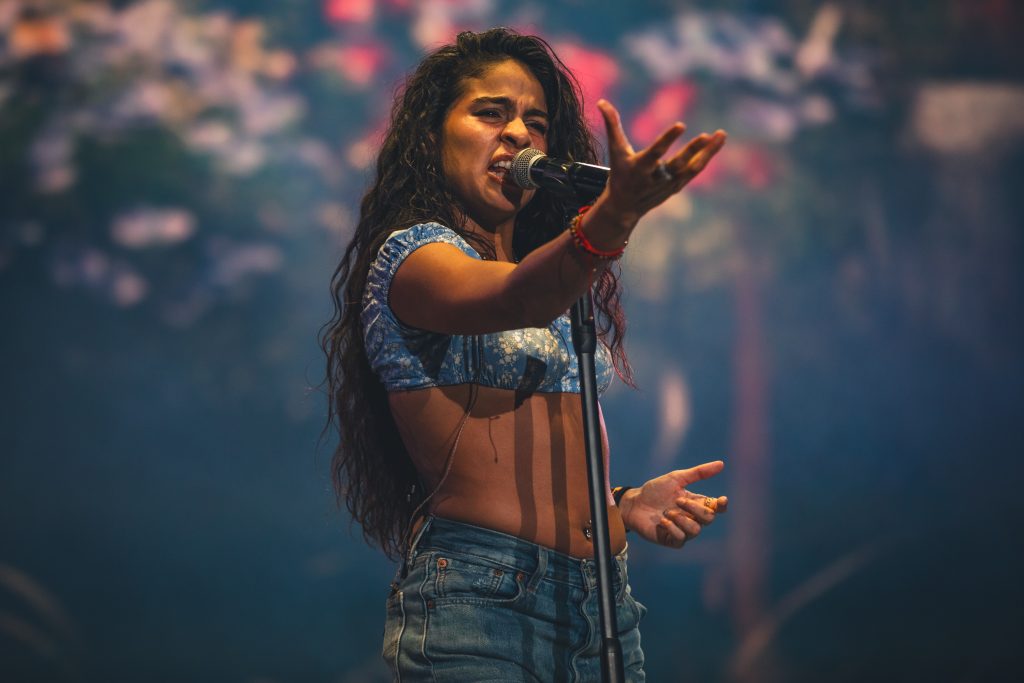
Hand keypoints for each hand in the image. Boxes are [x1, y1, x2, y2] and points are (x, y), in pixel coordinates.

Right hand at [595, 98, 726, 223]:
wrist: (624, 207)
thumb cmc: (620, 173)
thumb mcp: (615, 151)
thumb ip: (612, 126)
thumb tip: (601, 101)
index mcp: (639, 168)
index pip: (655, 153)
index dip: (668, 140)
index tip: (681, 125)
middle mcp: (656, 178)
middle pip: (678, 164)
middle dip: (692, 150)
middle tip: (706, 136)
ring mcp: (669, 184)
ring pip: (692, 168)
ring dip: (708, 152)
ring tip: (721, 134)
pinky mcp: (678, 186)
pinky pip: (695, 171)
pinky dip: (707, 157)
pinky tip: (717, 142)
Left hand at [618, 460, 728, 548]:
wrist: (634, 503)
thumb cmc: (655, 490)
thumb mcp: (676, 478)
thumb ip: (698, 473)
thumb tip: (721, 464)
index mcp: (696, 503)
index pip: (716, 508)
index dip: (722, 506)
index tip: (721, 500)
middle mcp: (692, 517)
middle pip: (709, 519)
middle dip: (695, 508)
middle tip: (678, 500)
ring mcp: (683, 530)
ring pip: (696, 530)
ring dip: (682, 519)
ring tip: (667, 512)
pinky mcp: (672, 540)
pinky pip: (681, 538)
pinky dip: (672, 528)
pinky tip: (662, 521)